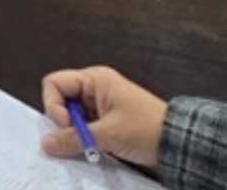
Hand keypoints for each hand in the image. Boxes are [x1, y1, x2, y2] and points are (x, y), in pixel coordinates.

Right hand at [41, 66, 167, 167]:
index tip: (67, 125)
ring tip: (94, 144)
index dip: (54, 105)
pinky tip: (98, 147)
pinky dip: (86, 139)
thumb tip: (46, 143)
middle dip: (65, 123)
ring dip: (77, 133)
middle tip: (81, 137)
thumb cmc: (148, 129)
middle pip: (61, 101)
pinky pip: (83, 127)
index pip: (53, 83)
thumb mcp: (108, 134)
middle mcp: (95, 88)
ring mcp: (100, 104)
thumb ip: (73, 139)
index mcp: (94, 79)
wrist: (181, 143)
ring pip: (71, 117)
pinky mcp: (106, 120)